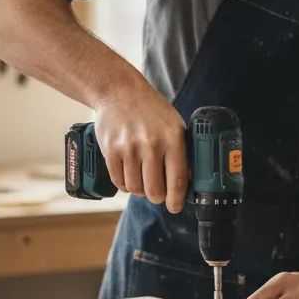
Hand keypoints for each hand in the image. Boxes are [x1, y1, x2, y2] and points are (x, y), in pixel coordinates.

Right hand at [94, 80, 188, 211]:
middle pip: (155, 190)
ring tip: (143, 179)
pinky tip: (130, 176)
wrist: (119, 92)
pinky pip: (119, 182)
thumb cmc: (151, 110)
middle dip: (158, 197)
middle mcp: (151, 144)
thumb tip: (187, 180)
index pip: (177, 180)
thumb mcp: (175, 125)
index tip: (175, 207)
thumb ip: (182, 151)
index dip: (177, 200)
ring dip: (140, 190)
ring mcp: (129, 148)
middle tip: (158, 192)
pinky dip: (125, 185)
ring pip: (135, 189)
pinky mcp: (111, 150)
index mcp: (172, 138)